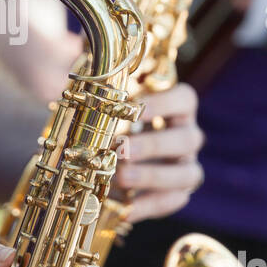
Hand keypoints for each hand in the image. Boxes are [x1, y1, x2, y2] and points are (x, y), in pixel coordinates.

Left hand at [111, 82, 203, 222]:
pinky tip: (123, 208)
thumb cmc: (105, 116)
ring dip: (153, 176)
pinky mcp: (175, 193)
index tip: (133, 108)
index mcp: (176, 107)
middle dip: (153, 145)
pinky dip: (148, 207)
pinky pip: (171, 202)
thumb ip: (97, 80)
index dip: (163, 103)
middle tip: (120, 149)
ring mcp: (184, 166)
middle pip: (187, 139)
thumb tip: (80, 58)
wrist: (102, 151)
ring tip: (120, 177)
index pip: (184, 99)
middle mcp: (186, 135)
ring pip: (187, 174)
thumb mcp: (100, 96)